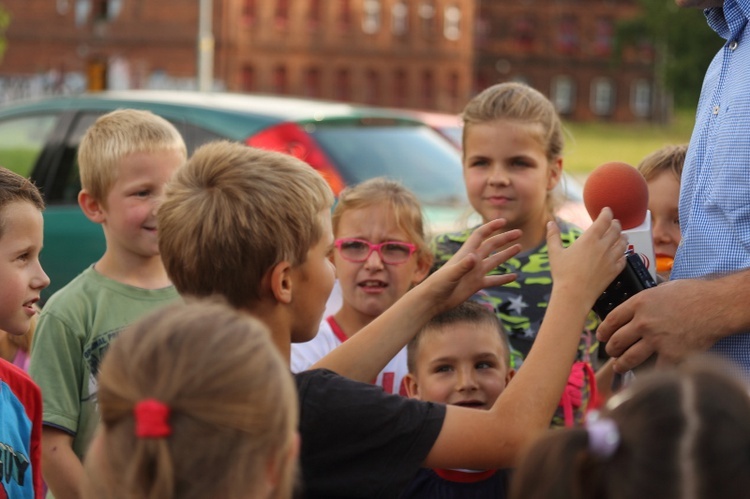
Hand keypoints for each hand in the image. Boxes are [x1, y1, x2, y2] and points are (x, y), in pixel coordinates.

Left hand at [421, 218, 521, 312]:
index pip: (480, 235)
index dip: (491, 227)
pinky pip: (493, 280)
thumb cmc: (438, 285)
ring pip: (494, 261)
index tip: (503, 221)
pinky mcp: (476, 285)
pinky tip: (514, 277)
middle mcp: (472, 261)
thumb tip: (475, 257)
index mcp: (466, 253)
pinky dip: (504, 279)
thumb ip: (463, 266)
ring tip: (519, 247)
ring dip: (506, 254)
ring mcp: (475, 273)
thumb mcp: (451, 274)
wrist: (433, 300)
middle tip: (519, 233)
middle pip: (491, 245)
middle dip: (504, 238)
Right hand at [547, 207, 626, 305]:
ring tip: (621, 235)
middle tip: (614, 222)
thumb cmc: (563, 274)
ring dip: (622, 236)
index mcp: (589, 239)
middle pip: (616, 229)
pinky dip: (623, 253)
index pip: (604, 220)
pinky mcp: (614, 271)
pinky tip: (621, 253)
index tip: (607, 210)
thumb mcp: (554, 253)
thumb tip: (550, 223)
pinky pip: (624, 258)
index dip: (607, 213)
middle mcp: (603, 246)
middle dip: (615, 223)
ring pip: (623, 243)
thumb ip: (553, 236)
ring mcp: (611, 259)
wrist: (574, 294)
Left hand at [597, 278, 719, 372]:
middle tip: (611, 352)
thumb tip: (636, 309)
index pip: (611, 320)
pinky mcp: (671, 355)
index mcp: (638, 304)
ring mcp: (656, 340)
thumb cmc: (693, 294)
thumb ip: (646, 301)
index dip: (603, 331)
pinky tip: (644, 377)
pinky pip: (654, 369)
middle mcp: (643, 323)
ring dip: (621, 364)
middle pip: (617, 341)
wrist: (716, 305)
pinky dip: (649, 375)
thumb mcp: (661, 289)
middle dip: (611, 349)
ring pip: (629, 358)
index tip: (601, 336)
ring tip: (619, 366)